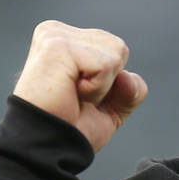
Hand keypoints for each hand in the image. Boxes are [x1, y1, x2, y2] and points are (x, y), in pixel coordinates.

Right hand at [13, 20, 147, 152]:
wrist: (47, 147)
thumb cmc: (71, 128)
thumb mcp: (111, 107)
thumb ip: (130, 89)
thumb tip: (128, 78)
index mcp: (65, 39)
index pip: (116, 50)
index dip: (109, 83)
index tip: (78, 95)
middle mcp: (56, 32)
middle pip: (119, 48)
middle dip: (108, 83)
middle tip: (76, 98)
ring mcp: (55, 36)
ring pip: (116, 54)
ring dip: (101, 86)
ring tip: (71, 95)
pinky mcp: (57, 46)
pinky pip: (106, 65)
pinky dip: (96, 88)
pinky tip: (70, 93)